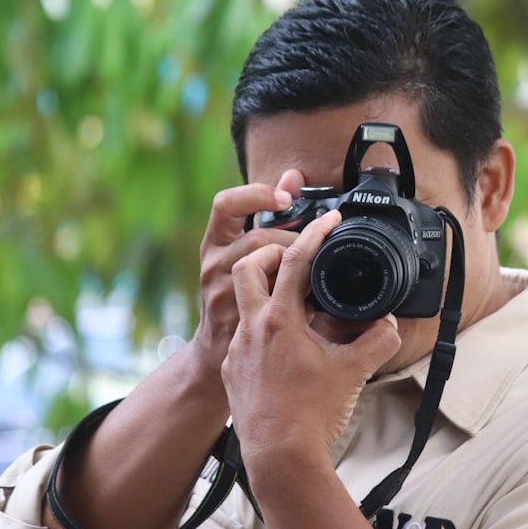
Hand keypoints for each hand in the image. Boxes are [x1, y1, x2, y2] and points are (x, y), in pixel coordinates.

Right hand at [190, 170, 305, 375]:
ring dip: (296, 267)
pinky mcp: (236, 317)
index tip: (285, 200)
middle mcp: (213, 264)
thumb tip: (293, 175)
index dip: (255, 194)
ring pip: (266, 264)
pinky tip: (308, 299)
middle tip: (314, 251)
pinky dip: (297, 294)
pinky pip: (273, 297)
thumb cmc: (237, 294)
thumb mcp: (246, 250)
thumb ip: (269, 213)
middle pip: (259, 237)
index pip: (225, 204)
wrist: (216, 353)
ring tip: (309, 276)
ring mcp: (221, 291)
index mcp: (214, 243)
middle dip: (294, 240)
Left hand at [221, 209, 401, 469]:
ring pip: (244, 304)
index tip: (330, 220)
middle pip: (248, 267)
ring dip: (266, 292)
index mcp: (279, 321)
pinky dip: (263, 328)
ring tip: (295, 301)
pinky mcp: (234, 372)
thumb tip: (389, 325)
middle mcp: (251, 329)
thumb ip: (377, 341)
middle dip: (270, 252)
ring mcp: (238, 351)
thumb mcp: (353, 372)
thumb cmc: (312, 415)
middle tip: (294, 254)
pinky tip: (284, 344)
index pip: (295, 261)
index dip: (315, 234)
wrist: (280, 458)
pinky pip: (244, 336)